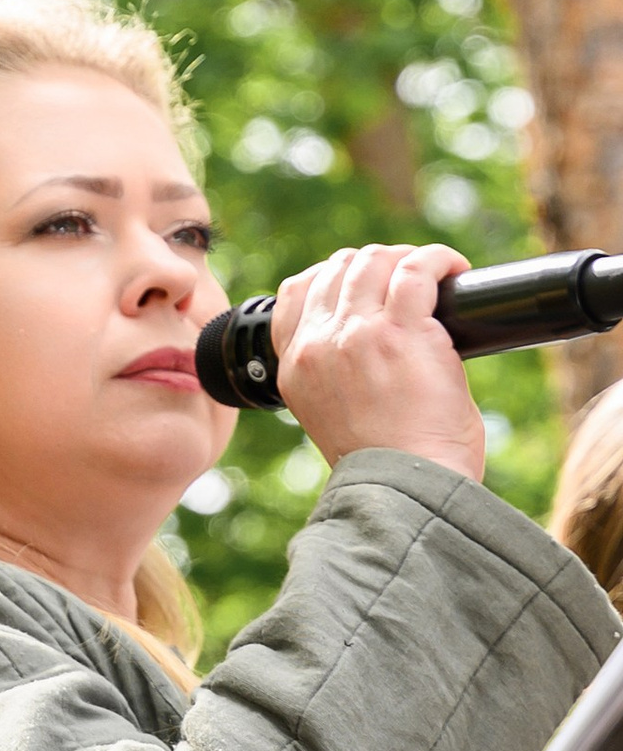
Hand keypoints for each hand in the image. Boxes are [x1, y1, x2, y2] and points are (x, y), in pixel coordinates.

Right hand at [269, 243, 485, 481]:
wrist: (407, 492)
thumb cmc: (388, 466)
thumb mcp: (333, 416)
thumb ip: (336, 374)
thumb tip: (373, 339)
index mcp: (295, 367)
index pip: (296, 291)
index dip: (335, 276)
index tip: (368, 287)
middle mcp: (317, 346)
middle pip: (337, 267)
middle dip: (377, 264)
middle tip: (411, 281)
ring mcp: (355, 335)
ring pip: (373, 261)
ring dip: (406, 259)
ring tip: (435, 275)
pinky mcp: (400, 332)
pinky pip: (415, 269)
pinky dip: (438, 259)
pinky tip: (454, 269)